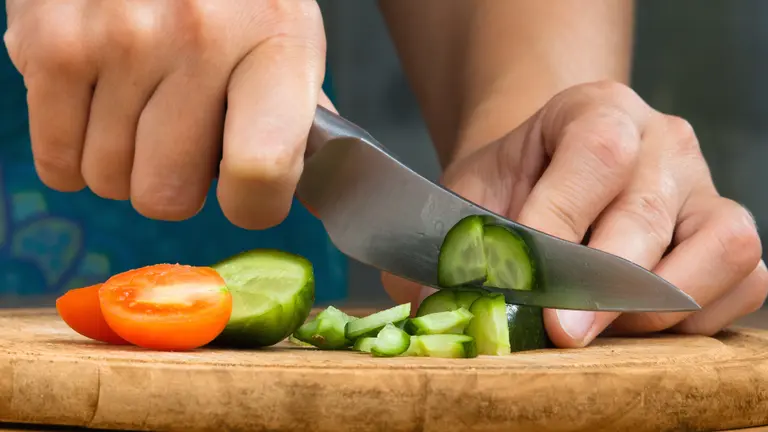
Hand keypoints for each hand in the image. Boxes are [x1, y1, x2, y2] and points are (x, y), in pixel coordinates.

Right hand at [4, 0, 330, 228]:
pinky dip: (73, 148)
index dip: (253, 205)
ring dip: (124, 163)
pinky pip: (55, 162)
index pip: (261, 171)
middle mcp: (199, 37)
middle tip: (182, 134)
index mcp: (277, 43)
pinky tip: (100, 103)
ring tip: (141, 104)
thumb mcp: (285, 41)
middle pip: (168, 197)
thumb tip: (314, 190)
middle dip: (174, 182)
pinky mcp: (51, 42)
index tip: (245, 193)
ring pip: (109, 181)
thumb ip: (295, 117)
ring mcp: (119, 39)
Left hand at [383, 81, 767, 347]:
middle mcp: (662, 140)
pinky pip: (745, 279)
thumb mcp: (472, 195)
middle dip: (603, 286)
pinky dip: (702, 315)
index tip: (529, 284)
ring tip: (604, 331)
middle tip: (563, 334)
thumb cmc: (514, 184)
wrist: (551, 169)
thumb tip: (438, 307)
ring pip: (721, 246)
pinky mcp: (726, 231)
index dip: (560, 222)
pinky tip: (644, 326)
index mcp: (596, 110)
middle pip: (650, 211)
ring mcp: (703, 186)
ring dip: (661, 305)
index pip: (595, 154)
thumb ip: (456, 244)